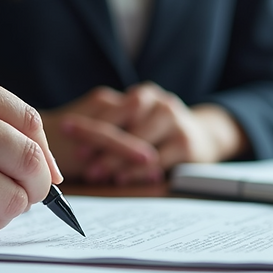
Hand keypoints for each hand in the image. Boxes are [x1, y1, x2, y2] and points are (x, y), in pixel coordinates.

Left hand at [58, 82, 247, 183]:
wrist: (206, 136)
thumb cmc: (160, 134)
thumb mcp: (139, 122)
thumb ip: (115, 127)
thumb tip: (76, 145)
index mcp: (144, 94)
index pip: (114, 104)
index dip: (89, 118)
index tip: (66, 131)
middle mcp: (161, 102)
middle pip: (127, 120)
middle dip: (101, 140)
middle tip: (79, 159)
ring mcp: (176, 121)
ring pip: (141, 140)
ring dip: (116, 158)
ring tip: (96, 173)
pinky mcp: (187, 143)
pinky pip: (158, 158)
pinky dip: (137, 170)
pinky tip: (122, 178)